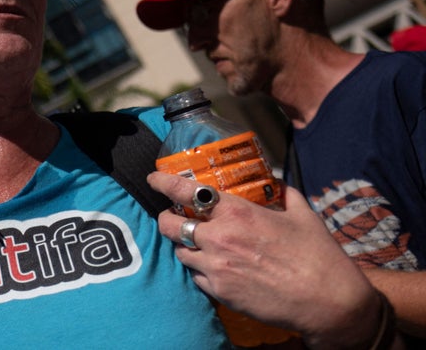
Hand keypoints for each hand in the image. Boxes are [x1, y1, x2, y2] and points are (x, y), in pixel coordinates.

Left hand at [147, 172, 388, 349]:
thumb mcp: (301, 213)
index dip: (162, 183)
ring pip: (180, 252)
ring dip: (186, 246)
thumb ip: (282, 193)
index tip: (153, 179)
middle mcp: (219, 238)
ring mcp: (216, 267)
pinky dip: (200, 270)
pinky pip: (195, 277)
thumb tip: (274, 182)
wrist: (328, 302)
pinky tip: (217, 268)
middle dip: (168, 218)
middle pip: (169, 224)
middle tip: (176, 217)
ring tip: (200, 245)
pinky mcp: (220, 292)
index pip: (183, 191)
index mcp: (236, 213)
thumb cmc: (317, 255)